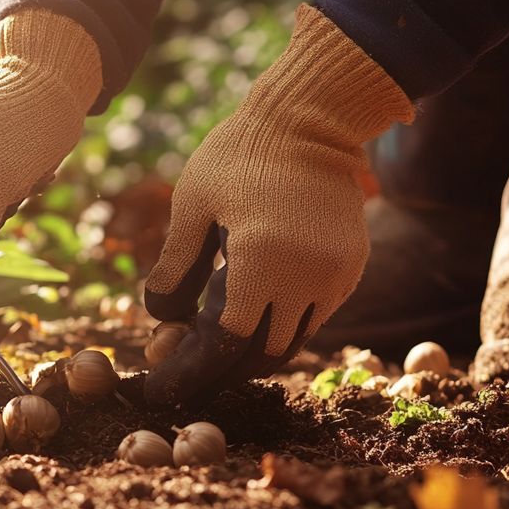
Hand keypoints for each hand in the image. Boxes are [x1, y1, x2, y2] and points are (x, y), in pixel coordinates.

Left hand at [144, 5, 413, 404]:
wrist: (313, 118)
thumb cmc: (240, 154)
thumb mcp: (191, 205)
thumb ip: (174, 266)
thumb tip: (159, 318)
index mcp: (260, 261)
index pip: (224, 345)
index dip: (189, 375)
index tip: (158, 390)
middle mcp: (305, 277)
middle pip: (261, 355)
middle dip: (220, 371)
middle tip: (183, 369)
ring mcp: (334, 275)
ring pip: (291, 342)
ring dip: (252, 351)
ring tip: (213, 343)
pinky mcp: (350, 267)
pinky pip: (314, 317)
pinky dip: (280, 325)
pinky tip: (251, 311)